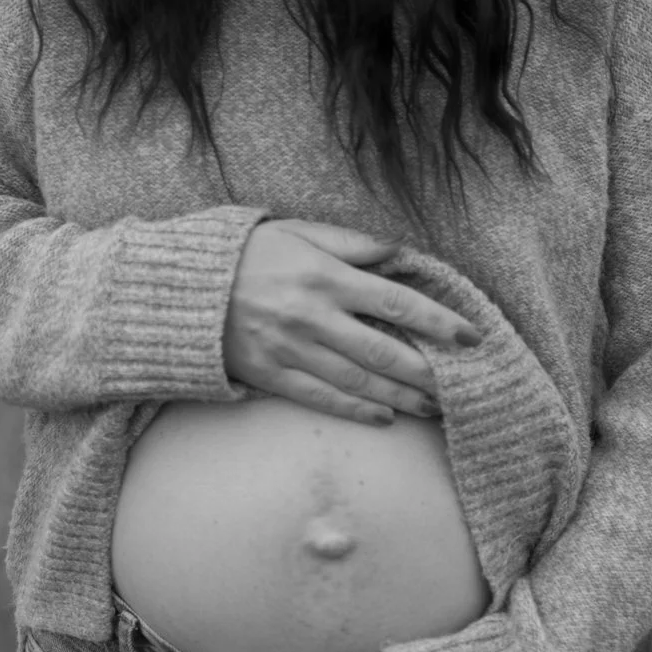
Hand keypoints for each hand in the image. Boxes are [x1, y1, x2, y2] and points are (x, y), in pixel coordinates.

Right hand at [224, 220, 478, 424]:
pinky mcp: (273, 376)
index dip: (436, 322)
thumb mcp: (298, 232)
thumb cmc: (247, 254)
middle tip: (460, 385)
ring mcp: (292, 350)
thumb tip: (400, 253)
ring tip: (433, 408)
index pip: (396, 302)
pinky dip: (357, 409)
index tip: (469, 337)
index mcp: (325, 277)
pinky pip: (323, 398)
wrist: (183, 289)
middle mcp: (313, 316)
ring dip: (400, 398)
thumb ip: (351, 244)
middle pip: (384, 350)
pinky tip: (386, 418)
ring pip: (359, 380)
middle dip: (426, 371)